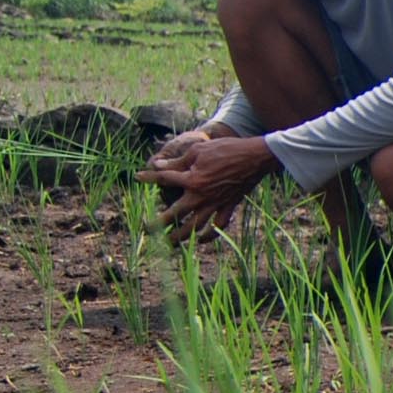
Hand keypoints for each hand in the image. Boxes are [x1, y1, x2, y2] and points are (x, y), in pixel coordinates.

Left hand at [142, 133, 277, 238]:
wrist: (255, 157)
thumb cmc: (226, 149)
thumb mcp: (198, 150)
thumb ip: (177, 161)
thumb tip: (158, 165)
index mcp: (191, 179)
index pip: (164, 179)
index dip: (149, 177)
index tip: (138, 177)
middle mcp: (200, 196)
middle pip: (174, 213)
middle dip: (158, 223)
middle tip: (147, 229)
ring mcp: (215, 204)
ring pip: (194, 226)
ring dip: (180, 236)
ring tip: (170, 243)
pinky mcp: (228, 207)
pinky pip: (218, 226)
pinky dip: (209, 235)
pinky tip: (201, 240)